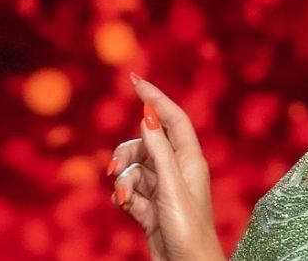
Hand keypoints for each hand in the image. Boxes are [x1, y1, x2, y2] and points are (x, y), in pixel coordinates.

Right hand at [107, 72, 225, 260]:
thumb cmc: (188, 228)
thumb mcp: (172, 186)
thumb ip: (159, 152)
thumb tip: (148, 118)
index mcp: (190, 158)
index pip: (172, 117)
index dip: (155, 97)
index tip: (135, 80)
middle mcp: (178, 169)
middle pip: (145, 143)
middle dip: (127, 153)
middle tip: (116, 169)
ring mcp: (163, 188)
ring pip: (134, 168)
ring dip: (125, 181)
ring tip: (128, 199)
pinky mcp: (150, 207)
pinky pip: (130, 191)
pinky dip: (124, 197)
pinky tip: (127, 208)